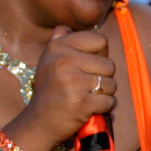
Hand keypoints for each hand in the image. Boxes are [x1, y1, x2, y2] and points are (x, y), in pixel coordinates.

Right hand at [2, 26, 117, 150]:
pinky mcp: (81, 102)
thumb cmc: (50, 90)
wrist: (39, 123)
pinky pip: (109, 101)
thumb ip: (59, 41)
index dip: (99, 55)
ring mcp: (72, 81)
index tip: (86, 67)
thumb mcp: (48, 61)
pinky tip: (88, 109)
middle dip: (103, 78)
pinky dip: (103, 108)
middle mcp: (63, 60)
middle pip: (109, 64)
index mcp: (58, 46)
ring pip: (111, 84)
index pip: (101, 40)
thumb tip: (65, 27)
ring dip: (104, 94)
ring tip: (86, 97)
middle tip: (85, 87)